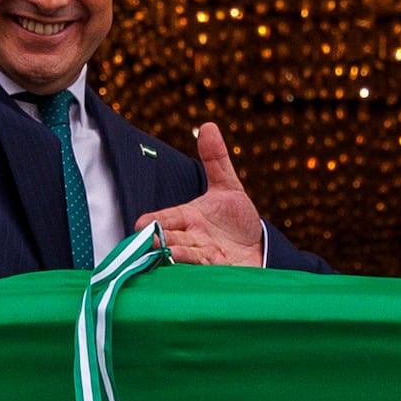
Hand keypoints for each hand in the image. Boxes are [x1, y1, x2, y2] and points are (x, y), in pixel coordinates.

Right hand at [141, 123, 266, 265]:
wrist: (258, 249)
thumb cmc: (236, 220)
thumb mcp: (228, 187)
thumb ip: (216, 159)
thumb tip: (208, 126)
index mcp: (189, 218)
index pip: (166, 218)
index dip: (154, 221)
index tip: (142, 225)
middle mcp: (192, 239)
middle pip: (170, 239)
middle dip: (160, 241)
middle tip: (150, 242)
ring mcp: (204, 259)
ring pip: (185, 257)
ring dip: (176, 256)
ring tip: (169, 254)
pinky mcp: (218, 274)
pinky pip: (205, 274)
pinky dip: (197, 273)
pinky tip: (191, 274)